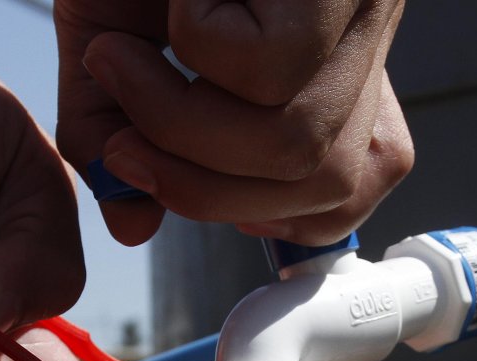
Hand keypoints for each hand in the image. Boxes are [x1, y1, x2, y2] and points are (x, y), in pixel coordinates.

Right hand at [55, 0, 413, 246]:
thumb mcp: (114, 39)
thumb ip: (119, 132)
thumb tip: (130, 223)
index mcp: (326, 65)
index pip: (345, 190)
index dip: (272, 218)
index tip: (184, 184)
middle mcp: (360, 37)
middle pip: (319, 183)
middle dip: (204, 191)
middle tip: (125, 145)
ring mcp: (362, 1)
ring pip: (297, 141)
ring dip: (183, 127)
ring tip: (121, 64)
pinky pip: (274, 65)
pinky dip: (201, 48)